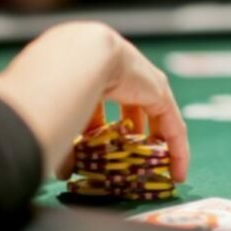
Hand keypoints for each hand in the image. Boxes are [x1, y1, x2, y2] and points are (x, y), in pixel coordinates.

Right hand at [0, 22, 189, 182]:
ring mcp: (139, 77)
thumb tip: (61, 172)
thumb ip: (60, 143)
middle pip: (127, 107)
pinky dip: (176, 148)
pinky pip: (171, 124)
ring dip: (153, 142)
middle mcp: (114, 70)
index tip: (96, 150)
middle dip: (129, 134)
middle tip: (131, 160)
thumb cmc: (54, 85)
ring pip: (151, 114)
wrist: (79, 58)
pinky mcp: (159, 90)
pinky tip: (177, 173)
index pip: (94, 103)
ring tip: (156, 169)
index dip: (96, 129)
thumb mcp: (55, 117)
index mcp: (84, 70)